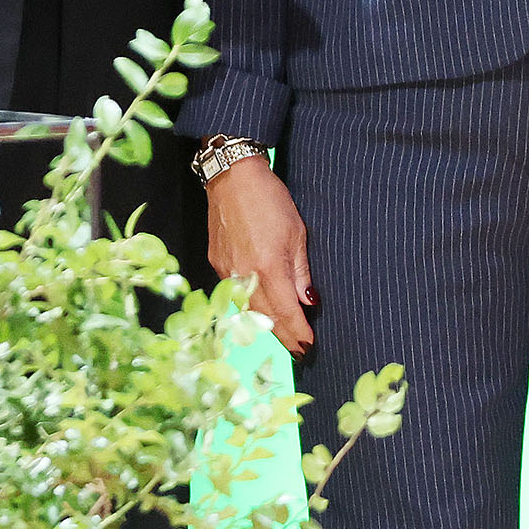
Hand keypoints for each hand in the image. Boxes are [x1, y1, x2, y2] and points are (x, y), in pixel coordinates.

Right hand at [205, 155, 315, 353]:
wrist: (232, 177)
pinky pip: (235, 293)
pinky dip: (250, 307)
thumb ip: (300, 271)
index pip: (287, 313)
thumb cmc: (269, 199)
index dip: (299, 333)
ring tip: (283, 336)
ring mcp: (227, 271)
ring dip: (266, 326)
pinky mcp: (217, 263)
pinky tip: (260, 310)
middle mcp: (245, 275)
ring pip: (248, 310)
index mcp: (268, 268)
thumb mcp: (296, 233)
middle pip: (266, 318)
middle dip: (284, 337)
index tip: (310, 346)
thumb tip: (308, 301)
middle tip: (300, 351)